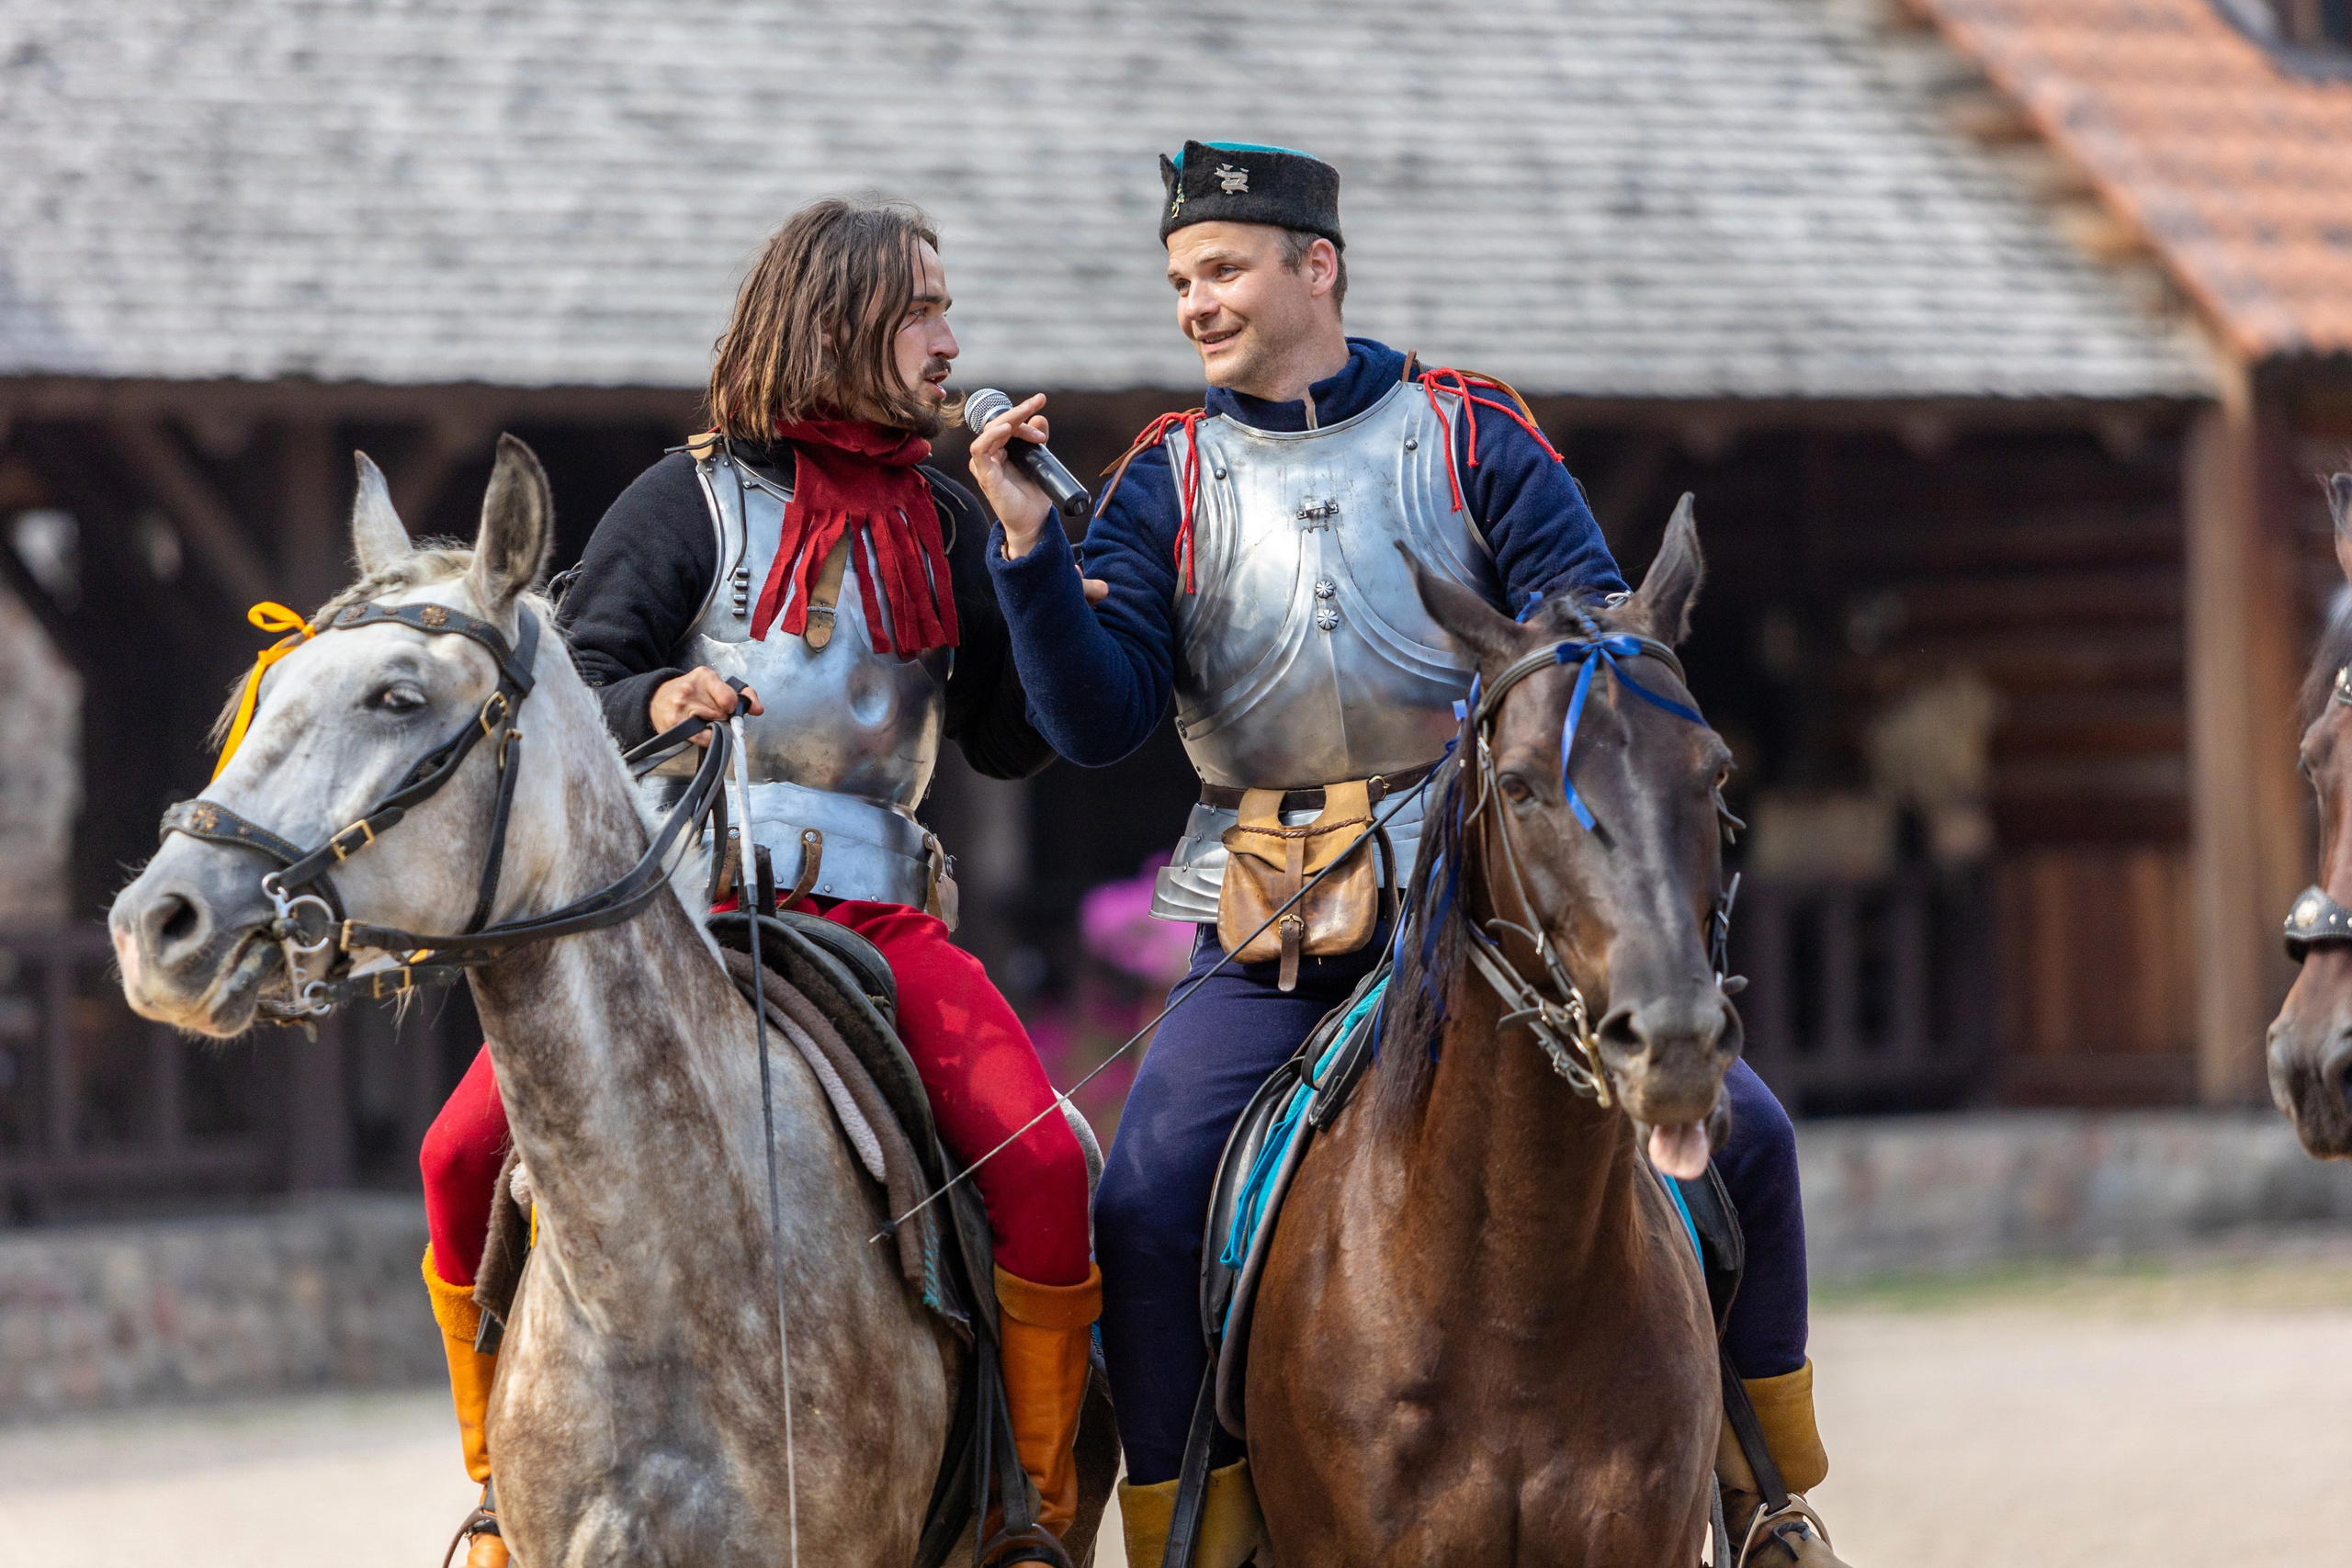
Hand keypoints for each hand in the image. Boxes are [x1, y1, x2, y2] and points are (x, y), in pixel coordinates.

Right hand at [649, 666, 761, 746]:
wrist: (657, 699)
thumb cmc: (692, 694)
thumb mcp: (715, 686)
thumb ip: (743, 695)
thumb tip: (758, 709)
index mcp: (704, 676)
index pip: (729, 698)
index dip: (733, 708)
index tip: (729, 708)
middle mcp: (690, 689)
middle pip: (723, 714)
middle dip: (723, 717)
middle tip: (713, 714)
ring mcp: (681, 706)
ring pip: (714, 727)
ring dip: (714, 728)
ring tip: (703, 720)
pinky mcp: (674, 723)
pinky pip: (704, 739)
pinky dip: (707, 738)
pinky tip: (699, 729)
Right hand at [966, 393, 1057, 557]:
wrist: (1033, 521)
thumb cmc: (1033, 494)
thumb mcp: (1040, 460)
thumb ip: (1037, 440)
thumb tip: (1040, 417)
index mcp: (1002, 449)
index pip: (1008, 422)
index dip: (1024, 412)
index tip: (1041, 402)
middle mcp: (991, 454)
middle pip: (1000, 422)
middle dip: (1020, 410)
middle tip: (1038, 401)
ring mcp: (986, 464)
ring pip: (991, 430)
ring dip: (1011, 419)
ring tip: (1029, 415)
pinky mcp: (984, 475)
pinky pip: (980, 449)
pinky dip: (992, 436)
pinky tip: (1007, 427)